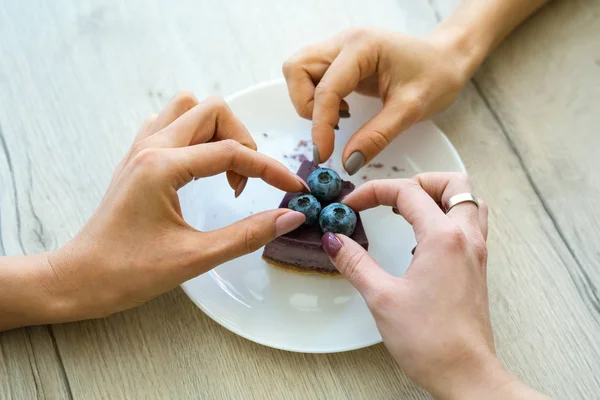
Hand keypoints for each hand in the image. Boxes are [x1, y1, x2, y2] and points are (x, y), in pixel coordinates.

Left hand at [45, 93, 307, 320]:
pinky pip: (169, 124)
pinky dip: (194, 136)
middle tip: (248, 181)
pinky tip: (199, 167)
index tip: (293, 187)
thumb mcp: (195, 257)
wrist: (79, 279)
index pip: (232, 152)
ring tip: (225, 170)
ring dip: (216, 131)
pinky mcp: (136, 159)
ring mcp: (140, 150)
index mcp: (163, 167)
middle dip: (242, 139)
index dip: (270, 169)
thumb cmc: (127, 272)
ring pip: (188, 109)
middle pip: (211, 110)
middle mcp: (150, 147)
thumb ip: (248, 234)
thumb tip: (290, 216)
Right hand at [283, 28, 471, 174]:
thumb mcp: (411, 110)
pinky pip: (311, 77)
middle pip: (297, 69)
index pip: (325, 88)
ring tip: (338, 119)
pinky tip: (342, 111)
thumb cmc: (436, 76)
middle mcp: (343, 42)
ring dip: (308, 101)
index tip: (324, 155)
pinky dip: (318, 98)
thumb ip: (377, 136)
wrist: (448, 59)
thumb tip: (347, 163)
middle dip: (305, 105)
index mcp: (362, 46)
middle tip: (332, 128)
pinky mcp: (340, 60)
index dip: (320, 126)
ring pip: (299, 72)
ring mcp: (339, 48)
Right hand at [321, 174, 546, 398]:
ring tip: (409, 210)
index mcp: (442, 238)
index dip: (374, 191)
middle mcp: (465, 239)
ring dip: (440, 196)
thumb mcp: (381, 297)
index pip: (408, 192)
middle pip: (455, 184)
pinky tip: (422, 238)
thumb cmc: (429, 340)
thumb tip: (334, 240)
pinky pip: (469, 225)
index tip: (352, 205)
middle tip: (393, 196)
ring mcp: (476, 253)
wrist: (465, 374)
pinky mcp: (476, 268)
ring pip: (469, 202)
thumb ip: (355, 262)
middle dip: (420, 180)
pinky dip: (448, 217)